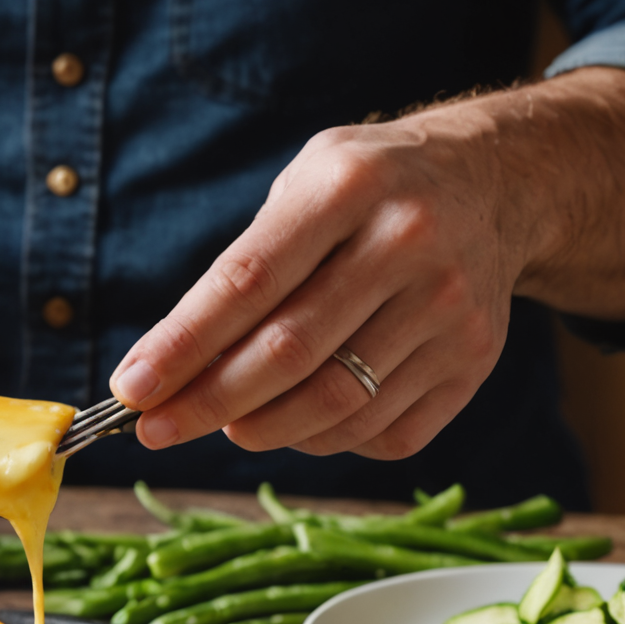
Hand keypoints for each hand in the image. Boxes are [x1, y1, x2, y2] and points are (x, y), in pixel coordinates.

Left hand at [107, 68, 624, 460]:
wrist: (494, 183)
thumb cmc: (364, 191)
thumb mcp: (300, 188)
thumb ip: (241, 269)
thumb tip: (169, 371)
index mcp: (347, 187)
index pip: (247, 283)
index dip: (182, 346)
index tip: (130, 391)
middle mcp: (408, 244)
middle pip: (290, 354)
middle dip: (208, 403)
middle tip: (156, 429)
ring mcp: (451, 307)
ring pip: (336, 404)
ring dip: (263, 429)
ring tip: (227, 423)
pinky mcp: (474, 359)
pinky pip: (384, 431)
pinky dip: (324, 440)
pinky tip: (298, 421)